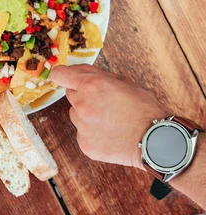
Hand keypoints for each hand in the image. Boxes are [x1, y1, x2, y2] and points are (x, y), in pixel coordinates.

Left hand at [51, 65, 169, 167]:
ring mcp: (82, 127)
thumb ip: (94, 73)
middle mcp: (82, 105)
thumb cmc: (141, 107)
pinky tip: (110, 133)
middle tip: (104, 103)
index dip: (62, 75)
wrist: (154, 139)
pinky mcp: (85, 145)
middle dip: (83, 96)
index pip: (59, 75)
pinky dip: (92, 133)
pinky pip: (82, 134)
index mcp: (90, 85)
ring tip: (110, 120)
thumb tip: (73, 70)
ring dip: (87, 115)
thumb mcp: (121, 81)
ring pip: (76, 115)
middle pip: (71, 95)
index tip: (65, 78)